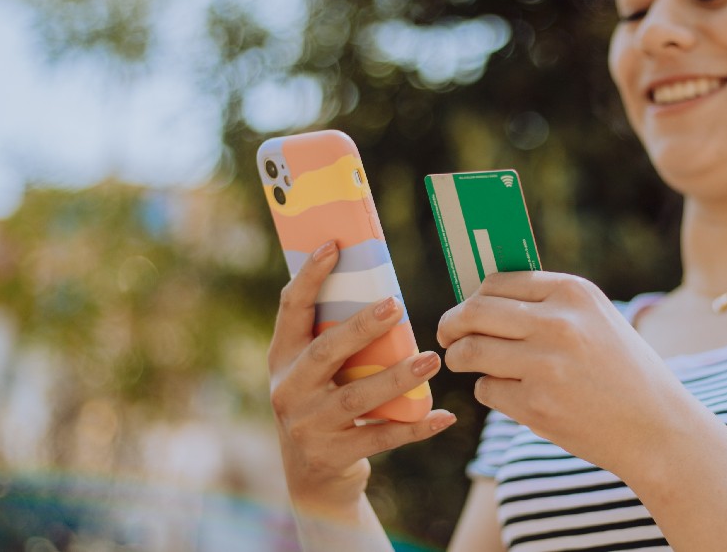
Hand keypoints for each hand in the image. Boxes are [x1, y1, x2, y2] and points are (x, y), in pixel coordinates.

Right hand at [268, 240, 456, 513]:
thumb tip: (381, 288)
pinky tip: (443, 416)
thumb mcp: (314, 373)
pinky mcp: (333, 455)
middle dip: (360, 327)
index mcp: (283, 357)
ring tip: (431, 360)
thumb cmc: (324, 405)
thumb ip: (333, 338)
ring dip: (397, 377)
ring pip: (357, 398)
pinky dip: (415, 426)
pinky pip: (380, 438)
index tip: (333, 245)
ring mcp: (308, 426)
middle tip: (396, 305)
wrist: (313, 480)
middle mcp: (289, 390)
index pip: (290, 309)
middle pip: (326, 352)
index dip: (310, 276)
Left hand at [436, 271, 677, 474]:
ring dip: (460, 358)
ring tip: (465, 362)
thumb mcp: (597, 319)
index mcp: (573, 292)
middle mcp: (558, 323)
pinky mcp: (535, 406)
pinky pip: (486, 389)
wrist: (658, 428)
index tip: (465, 309)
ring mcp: (545, 365)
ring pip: (470, 351)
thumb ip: (548, 304)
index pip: (497, 282)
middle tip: (446, 336)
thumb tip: (482, 297)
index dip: (472, 297)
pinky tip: (509, 393)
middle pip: (474, 312)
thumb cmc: (623, 370)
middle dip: (451, 324)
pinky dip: (487, 389)